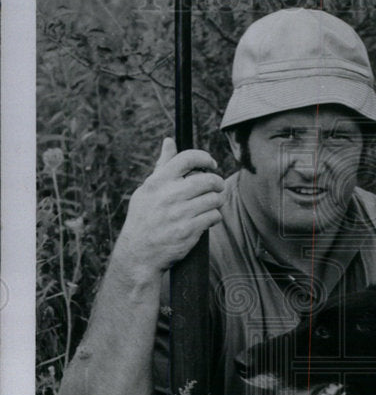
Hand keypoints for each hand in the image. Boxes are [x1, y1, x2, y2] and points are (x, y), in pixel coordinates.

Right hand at [113, 138, 224, 280]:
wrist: (139, 253)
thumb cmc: (144, 218)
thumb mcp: (147, 190)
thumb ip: (162, 166)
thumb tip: (169, 141)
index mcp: (158, 182)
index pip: (187, 158)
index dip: (205, 158)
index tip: (211, 164)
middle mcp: (169, 195)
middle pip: (207, 179)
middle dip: (217, 182)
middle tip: (217, 187)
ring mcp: (180, 213)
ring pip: (214, 198)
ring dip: (217, 201)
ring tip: (211, 204)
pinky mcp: (189, 230)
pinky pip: (214, 216)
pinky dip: (214, 216)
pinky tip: (208, 219)